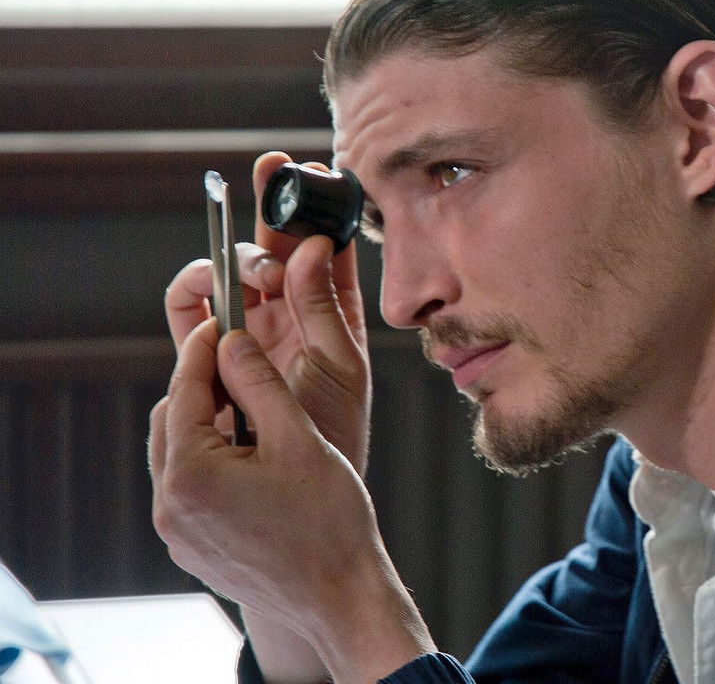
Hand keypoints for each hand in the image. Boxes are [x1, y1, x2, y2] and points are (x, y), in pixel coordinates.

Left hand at [149, 320, 432, 682]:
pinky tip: (251, 455)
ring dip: (206, 425)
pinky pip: (188, 488)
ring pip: (178, 455)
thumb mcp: (298, 437)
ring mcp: (177, 532)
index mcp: (190, 475)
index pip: (184, 390)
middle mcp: (171, 506)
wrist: (340, 595)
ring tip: (253, 410)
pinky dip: (210, 461)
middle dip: (202, 388)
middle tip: (241, 364)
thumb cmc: (328, 521)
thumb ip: (259, 383)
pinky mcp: (192, 547)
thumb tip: (232, 341)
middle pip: (171, 421)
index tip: (221, 322)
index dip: (203, 350)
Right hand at [164, 152, 370, 473]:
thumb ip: (324, 307)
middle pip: (275, 247)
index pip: (323, 248)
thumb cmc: (332, 435)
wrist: (297, 491)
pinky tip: (217, 290)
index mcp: (328, 315)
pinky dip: (196, 292)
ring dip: (237, 256)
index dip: (318, 208)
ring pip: (230, 272)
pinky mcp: (208, 354)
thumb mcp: (342, 366)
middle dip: (271, 203)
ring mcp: (246, 333)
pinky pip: (190, 310)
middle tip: (275, 171)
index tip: (316, 170)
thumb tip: (311, 244)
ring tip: (259, 273)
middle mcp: (286, 316)